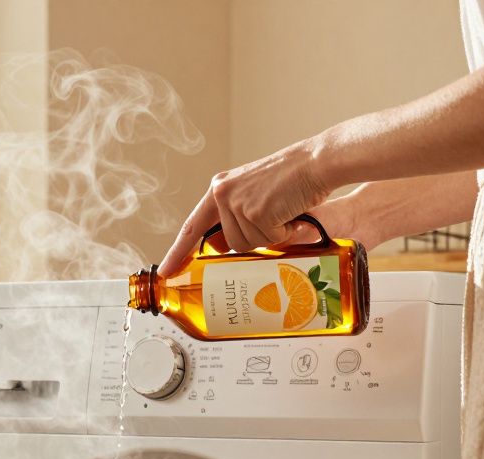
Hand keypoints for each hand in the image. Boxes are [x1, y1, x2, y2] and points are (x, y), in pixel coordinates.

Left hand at [159, 142, 330, 275]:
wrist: (316, 162)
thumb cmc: (292, 179)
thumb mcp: (254, 194)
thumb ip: (237, 217)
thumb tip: (229, 247)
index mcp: (220, 189)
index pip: (193, 225)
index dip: (179, 251)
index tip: (166, 271)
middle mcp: (222, 194)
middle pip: (232, 243)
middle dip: (257, 239)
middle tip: (276, 218)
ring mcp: (238, 203)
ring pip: (249, 245)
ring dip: (271, 236)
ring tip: (283, 212)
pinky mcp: (256, 212)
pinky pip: (270, 240)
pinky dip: (285, 233)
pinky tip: (291, 212)